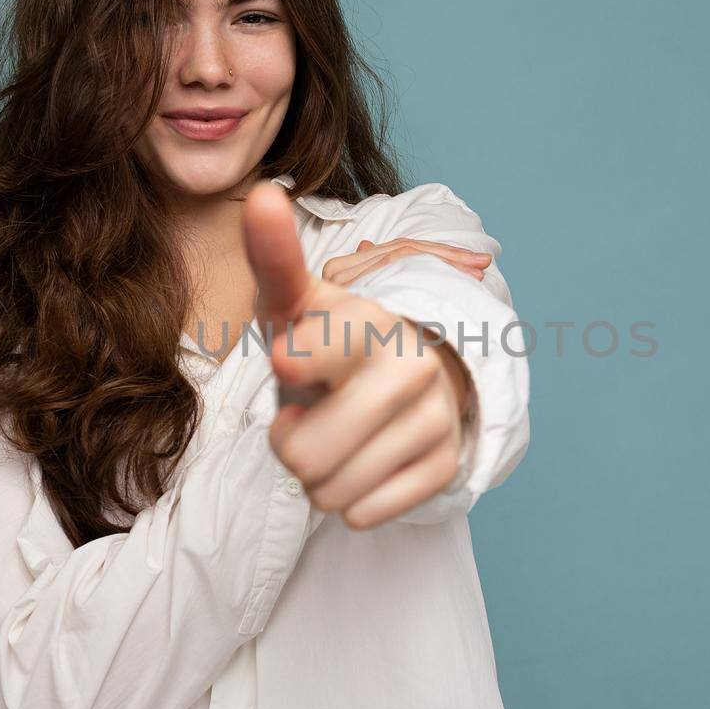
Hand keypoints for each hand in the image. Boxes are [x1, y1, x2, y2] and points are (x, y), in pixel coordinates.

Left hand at [244, 180, 471, 529]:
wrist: (404, 374)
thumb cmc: (331, 339)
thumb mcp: (296, 301)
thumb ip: (273, 255)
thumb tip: (263, 193)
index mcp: (370, 321)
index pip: (296, 361)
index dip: (288, 368)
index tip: (289, 358)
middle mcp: (412, 365)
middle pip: (303, 456)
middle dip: (291, 447)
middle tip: (310, 415)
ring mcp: (436, 417)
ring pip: (331, 492)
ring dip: (320, 476)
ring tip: (339, 436)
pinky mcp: (445, 465)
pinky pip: (362, 515)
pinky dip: (352, 499)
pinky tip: (367, 460)